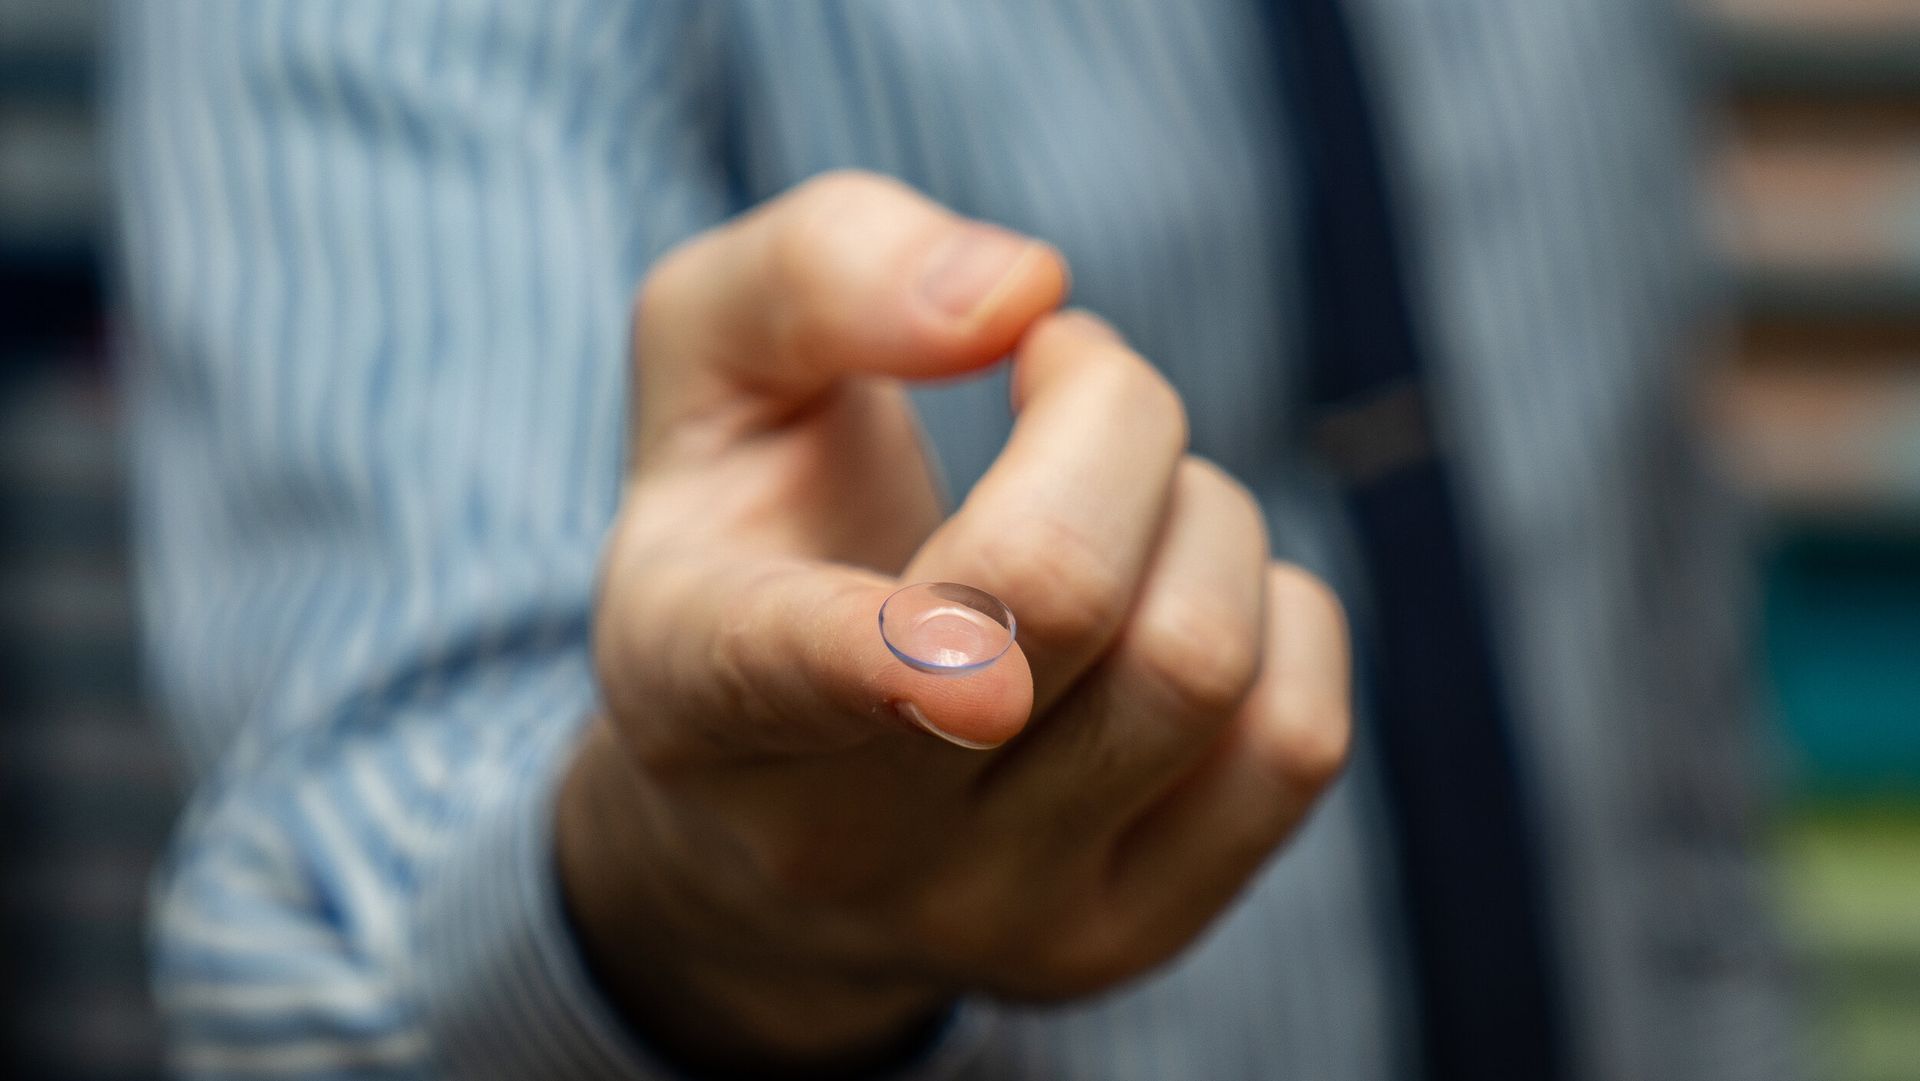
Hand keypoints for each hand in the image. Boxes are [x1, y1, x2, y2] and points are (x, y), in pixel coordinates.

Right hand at [558, 171, 1351, 1075]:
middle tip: (1064, 371)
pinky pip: (1296, 737)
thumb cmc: (754, 540)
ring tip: (1114, 505)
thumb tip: (1020, 293)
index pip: (781, 669)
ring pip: (1199, 660)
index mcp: (695, 678)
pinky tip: (1174, 603)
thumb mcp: (709, 368)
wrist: (779, 811)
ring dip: (1198, 508)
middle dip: (1114, 411)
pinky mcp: (1124, 942)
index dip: (877, 660)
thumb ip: (816, 275)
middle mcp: (836, 835)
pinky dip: (1274, 614)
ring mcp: (992, 915)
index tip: (973, 671)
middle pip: (1064, 589)